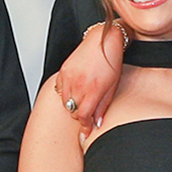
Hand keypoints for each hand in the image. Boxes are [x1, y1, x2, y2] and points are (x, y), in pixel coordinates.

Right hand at [54, 22, 127, 136]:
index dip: (85, 126)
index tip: (86, 131)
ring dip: (72, 106)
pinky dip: (65, 94)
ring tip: (81, 103)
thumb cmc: (111, 61)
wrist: (103, 40)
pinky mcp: (64, 70)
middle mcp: (79, 84)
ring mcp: (69, 77)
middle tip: (86, 116)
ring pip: (65, 102)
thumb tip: (97, 123)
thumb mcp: (112, 87)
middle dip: (80, 116)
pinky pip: (59, 89)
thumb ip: (103, 106)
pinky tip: (73, 92)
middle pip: (73, 111)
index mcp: (93, 90)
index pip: (83, 116)